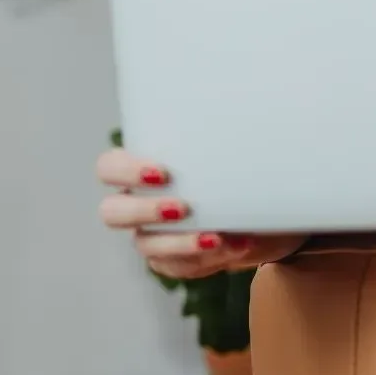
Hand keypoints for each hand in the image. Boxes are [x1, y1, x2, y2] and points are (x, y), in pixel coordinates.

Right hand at [96, 148, 306, 279]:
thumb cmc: (242, 171)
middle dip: (144, 211)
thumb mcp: (237, 149)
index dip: (125, 170)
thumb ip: (230, 134)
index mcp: (143, 170)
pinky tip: (240, 244)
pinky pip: (182, 266)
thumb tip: (251, 108)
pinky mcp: (176, 262)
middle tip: (183, 207)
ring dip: (180, 242)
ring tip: (216, 236)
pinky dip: (211, 257)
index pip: (110, 167)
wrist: (266, 210)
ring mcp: (153, 237)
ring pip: (146, 245)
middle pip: (112, 213)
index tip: (162, 172)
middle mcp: (138, 204)